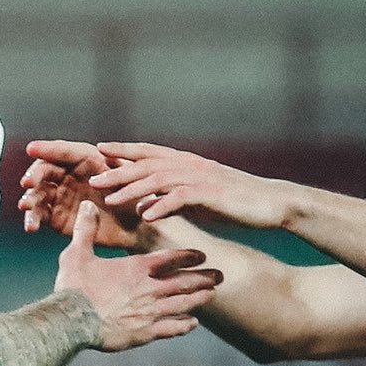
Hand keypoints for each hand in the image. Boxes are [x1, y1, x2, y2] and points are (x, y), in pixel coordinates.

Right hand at [18, 139, 147, 249]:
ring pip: (38, 193)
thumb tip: (100, 151)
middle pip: (44, 171)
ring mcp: (60, 196)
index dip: (46, 149)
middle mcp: (68, 176)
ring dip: (30, 198)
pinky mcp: (56, 217)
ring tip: (26, 205)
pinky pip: (40, 216)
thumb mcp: (129, 176)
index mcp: (84, 160)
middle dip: (34, 175)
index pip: (62, 151)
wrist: (138, 227)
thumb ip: (114, 164)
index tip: (32, 148)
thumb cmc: (136, 196)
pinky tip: (31, 226)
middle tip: (28, 182)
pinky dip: (33, 219)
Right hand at [53, 201, 219, 350]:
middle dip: (204, 277)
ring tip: (212, 294)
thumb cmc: (73, 288)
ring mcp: (149, 313)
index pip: (170, 259)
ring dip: (200, 298)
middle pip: (184, 282)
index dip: (188, 256)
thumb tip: (87, 205)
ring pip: (183, 304)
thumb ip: (86, 229)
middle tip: (220, 275)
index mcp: (136, 268)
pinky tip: (193, 323)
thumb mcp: (76, 254)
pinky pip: (172, 329)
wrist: (69, 322)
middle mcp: (149, 289)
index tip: (202, 254)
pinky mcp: (144, 333)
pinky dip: (184, 325)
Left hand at [89, 142, 296, 230]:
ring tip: (111, 200)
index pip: (148, 152)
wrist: (271, 203)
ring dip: (133, 189)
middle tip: (94, 179)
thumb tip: (142, 207)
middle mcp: (190, 165)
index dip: (123, 149)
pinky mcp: (212, 194)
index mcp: (186, 162)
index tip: (98, 150)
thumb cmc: (233, 203)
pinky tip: (146, 216)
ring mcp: (201, 178)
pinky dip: (162, 206)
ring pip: (159, 179)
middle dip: (118, 170)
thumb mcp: (196, 199)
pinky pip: (182, 199)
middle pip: (147, 164)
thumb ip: (169, 199)